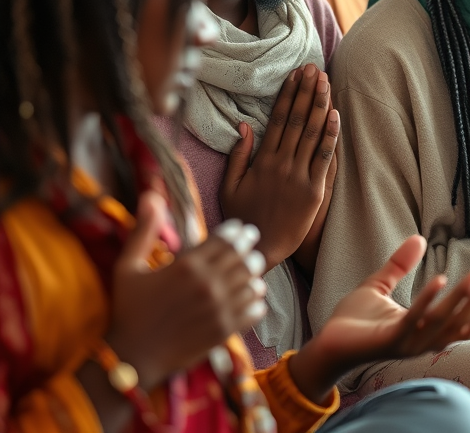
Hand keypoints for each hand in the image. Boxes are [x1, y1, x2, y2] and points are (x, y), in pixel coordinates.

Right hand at [106, 192, 266, 389]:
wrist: (131, 359)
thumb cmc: (129, 310)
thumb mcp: (128, 266)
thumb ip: (144, 230)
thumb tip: (151, 195)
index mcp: (187, 265)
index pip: (227, 238)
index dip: (238, 232)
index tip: (240, 231)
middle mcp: (207, 284)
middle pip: (245, 258)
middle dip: (250, 250)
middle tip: (251, 249)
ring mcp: (218, 308)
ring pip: (253, 282)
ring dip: (254, 276)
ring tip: (251, 274)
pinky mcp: (225, 331)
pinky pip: (255, 309)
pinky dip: (256, 302)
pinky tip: (251, 299)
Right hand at [221, 63, 339, 269]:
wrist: (260, 250)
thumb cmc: (244, 218)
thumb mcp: (230, 186)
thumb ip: (238, 156)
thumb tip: (243, 125)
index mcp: (262, 161)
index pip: (277, 120)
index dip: (287, 95)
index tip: (295, 75)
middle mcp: (281, 164)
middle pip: (296, 120)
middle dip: (306, 92)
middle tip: (314, 68)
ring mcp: (299, 177)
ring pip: (312, 134)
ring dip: (320, 105)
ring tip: (325, 82)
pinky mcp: (315, 191)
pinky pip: (325, 158)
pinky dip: (331, 135)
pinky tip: (335, 115)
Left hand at [288, 235, 469, 402]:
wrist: (325, 341)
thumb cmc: (352, 320)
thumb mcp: (380, 285)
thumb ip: (400, 265)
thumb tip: (419, 238)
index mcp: (421, 330)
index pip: (459, 322)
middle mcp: (418, 341)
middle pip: (457, 325)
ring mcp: (405, 343)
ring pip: (441, 322)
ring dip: (461, 300)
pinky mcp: (388, 341)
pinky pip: (413, 320)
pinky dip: (428, 300)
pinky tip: (440, 280)